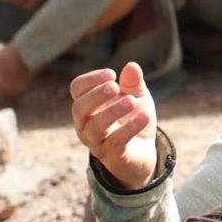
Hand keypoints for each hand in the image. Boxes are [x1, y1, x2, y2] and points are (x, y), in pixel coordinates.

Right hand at [71, 63, 161, 190]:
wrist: (144, 151)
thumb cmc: (133, 119)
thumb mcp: (137, 97)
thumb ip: (134, 84)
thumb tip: (131, 66)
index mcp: (89, 106)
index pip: (77, 89)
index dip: (91, 80)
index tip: (112, 74)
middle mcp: (86, 124)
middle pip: (79, 109)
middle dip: (95, 96)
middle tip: (114, 87)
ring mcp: (96, 142)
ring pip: (94, 127)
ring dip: (112, 112)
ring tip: (132, 101)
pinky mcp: (112, 156)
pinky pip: (116, 142)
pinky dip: (130, 128)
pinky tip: (144, 116)